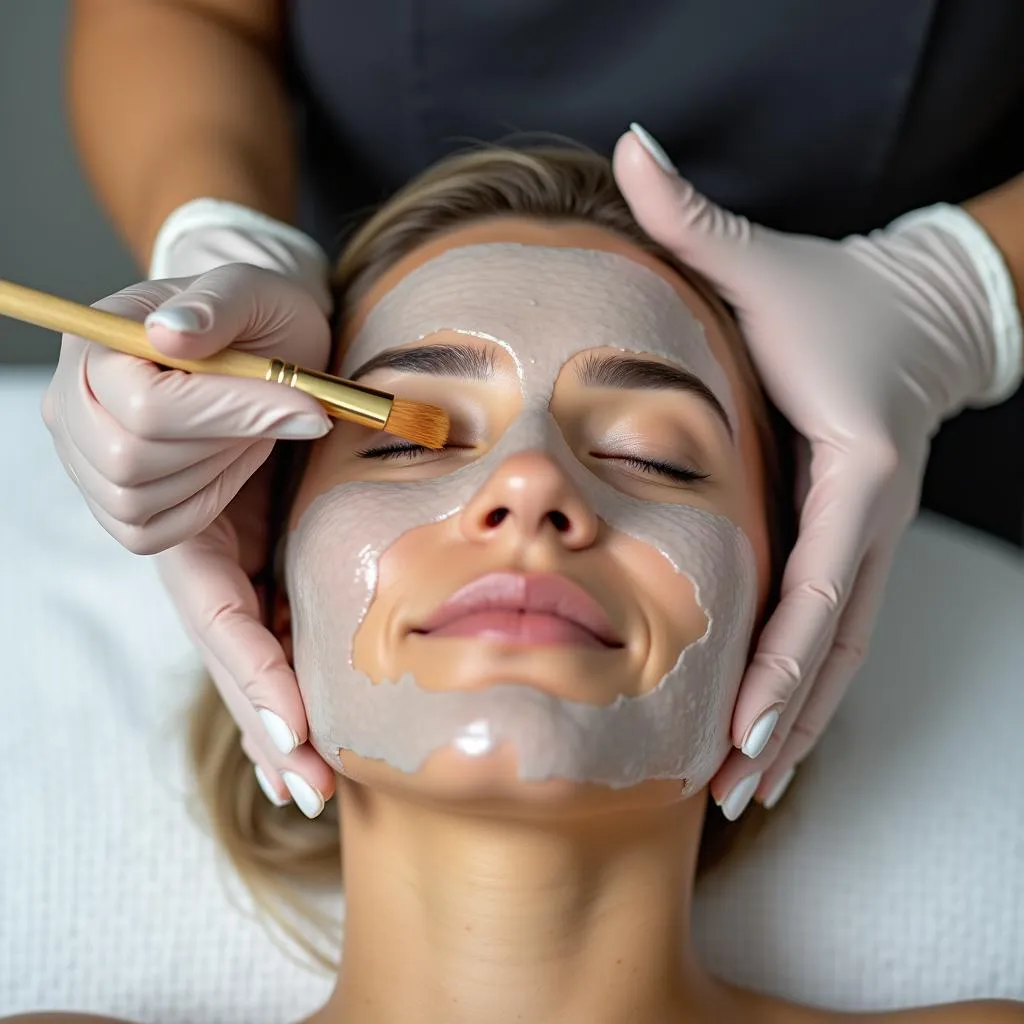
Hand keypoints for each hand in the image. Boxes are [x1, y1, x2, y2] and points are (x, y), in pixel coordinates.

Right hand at [42, 259, 336, 812]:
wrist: (267, 331)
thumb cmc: (256, 305)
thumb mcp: (246, 289)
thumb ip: (210, 304)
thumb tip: (167, 340)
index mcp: (110, 393)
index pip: (148, 436)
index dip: (225, 437)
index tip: (313, 456)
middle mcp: (118, 469)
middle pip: (165, 540)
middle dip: (255, 631)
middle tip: (312, 765)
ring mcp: (160, 520)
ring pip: (203, 608)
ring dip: (264, 672)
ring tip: (311, 775)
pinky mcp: (204, 551)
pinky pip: (220, 633)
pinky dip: (256, 703)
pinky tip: (291, 774)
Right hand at [43, 265, 330, 553]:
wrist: (256, 344)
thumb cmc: (253, 316)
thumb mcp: (252, 291)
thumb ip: (216, 305)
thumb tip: (172, 331)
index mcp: (92, 343)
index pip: (146, 408)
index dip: (232, 414)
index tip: (305, 406)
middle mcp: (68, 402)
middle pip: (133, 461)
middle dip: (223, 443)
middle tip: (275, 412)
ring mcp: (82, 457)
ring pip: (140, 502)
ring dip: (215, 473)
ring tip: (247, 430)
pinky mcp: (108, 501)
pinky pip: (148, 533)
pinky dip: (202, 505)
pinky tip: (227, 462)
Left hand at [614, 125, 1014, 816]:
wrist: (905, 316)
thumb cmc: (825, 300)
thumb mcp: (762, 262)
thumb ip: (693, 216)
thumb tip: (628, 144)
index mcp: (852, 465)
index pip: (824, 574)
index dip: (787, 652)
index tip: (745, 720)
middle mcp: (869, 521)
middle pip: (834, 642)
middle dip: (786, 720)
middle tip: (729, 791)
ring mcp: (868, 546)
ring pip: (837, 657)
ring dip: (793, 728)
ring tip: (741, 796)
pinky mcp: (853, 555)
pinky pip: (830, 639)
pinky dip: (801, 696)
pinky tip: (760, 741)